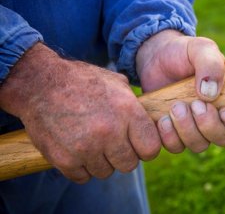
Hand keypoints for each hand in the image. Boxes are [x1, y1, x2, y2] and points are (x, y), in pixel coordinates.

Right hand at [0, 43, 160, 182]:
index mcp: (127, 111)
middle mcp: (109, 132)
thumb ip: (135, 105)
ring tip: (91, 143)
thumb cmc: (81, 81)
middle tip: (112, 144)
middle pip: (130, 165)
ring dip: (101, 161)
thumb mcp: (116, 83)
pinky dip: (81, 167)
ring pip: (106, 172)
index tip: (138, 144)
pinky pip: (83, 177)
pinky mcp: (65, 159)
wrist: (39, 84)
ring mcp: (86, 148)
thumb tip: (151, 120)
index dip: (146, 148)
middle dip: (123, 156)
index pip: (151, 148)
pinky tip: (77, 149)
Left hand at [136, 30, 224, 152]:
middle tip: (194, 104)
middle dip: (209, 125)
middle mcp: (217, 118)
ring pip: (199, 145)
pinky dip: (169, 136)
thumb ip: (210, 63)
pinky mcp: (174, 133)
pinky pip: (176, 147)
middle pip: (224, 139)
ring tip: (175, 106)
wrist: (155, 57)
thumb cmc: (185, 53)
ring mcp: (195, 128)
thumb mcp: (200, 49)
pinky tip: (163, 118)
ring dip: (187, 129)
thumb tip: (210, 93)